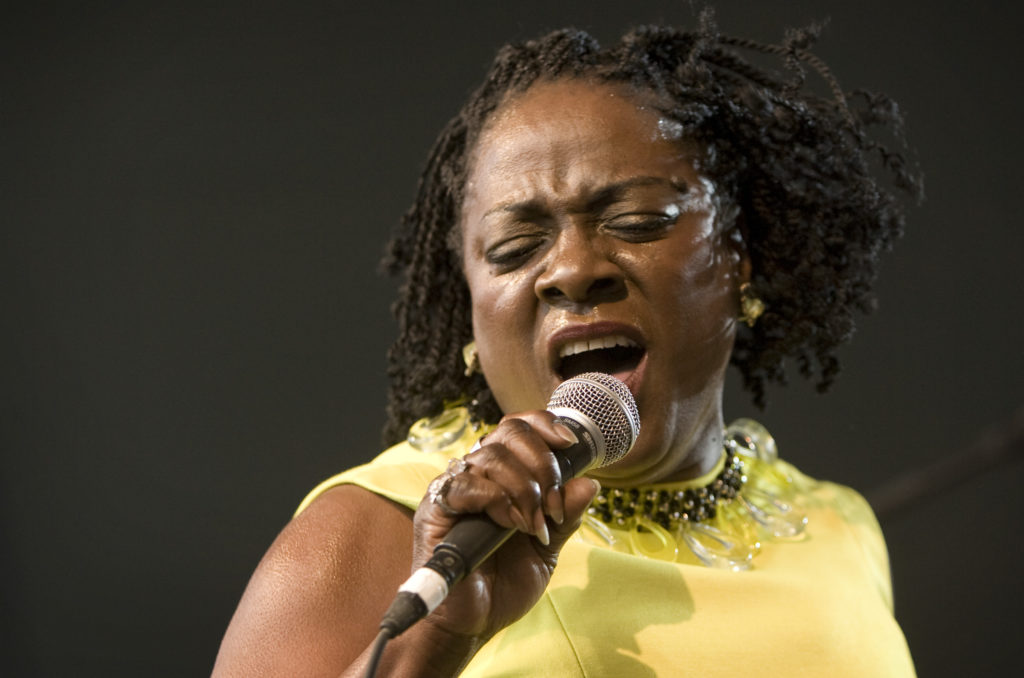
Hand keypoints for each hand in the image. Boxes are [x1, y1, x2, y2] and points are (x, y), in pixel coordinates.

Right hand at [410, 410, 600, 642]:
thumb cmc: (504, 584)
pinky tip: (510, 524)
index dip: (545, 425)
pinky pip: (465, 484)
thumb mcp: (547, 549)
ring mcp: (456, 489)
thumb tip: (591, 483)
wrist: (473, 624)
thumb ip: (566, 516)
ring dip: (524, 488)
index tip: (571, 445)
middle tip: (552, 504)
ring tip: (532, 525)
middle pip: (508, 432)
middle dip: (541, 463)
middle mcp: (477, 475)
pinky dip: (497, 500)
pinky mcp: (436, 509)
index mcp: (503, 476)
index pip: (520, 428)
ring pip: (491, 456)